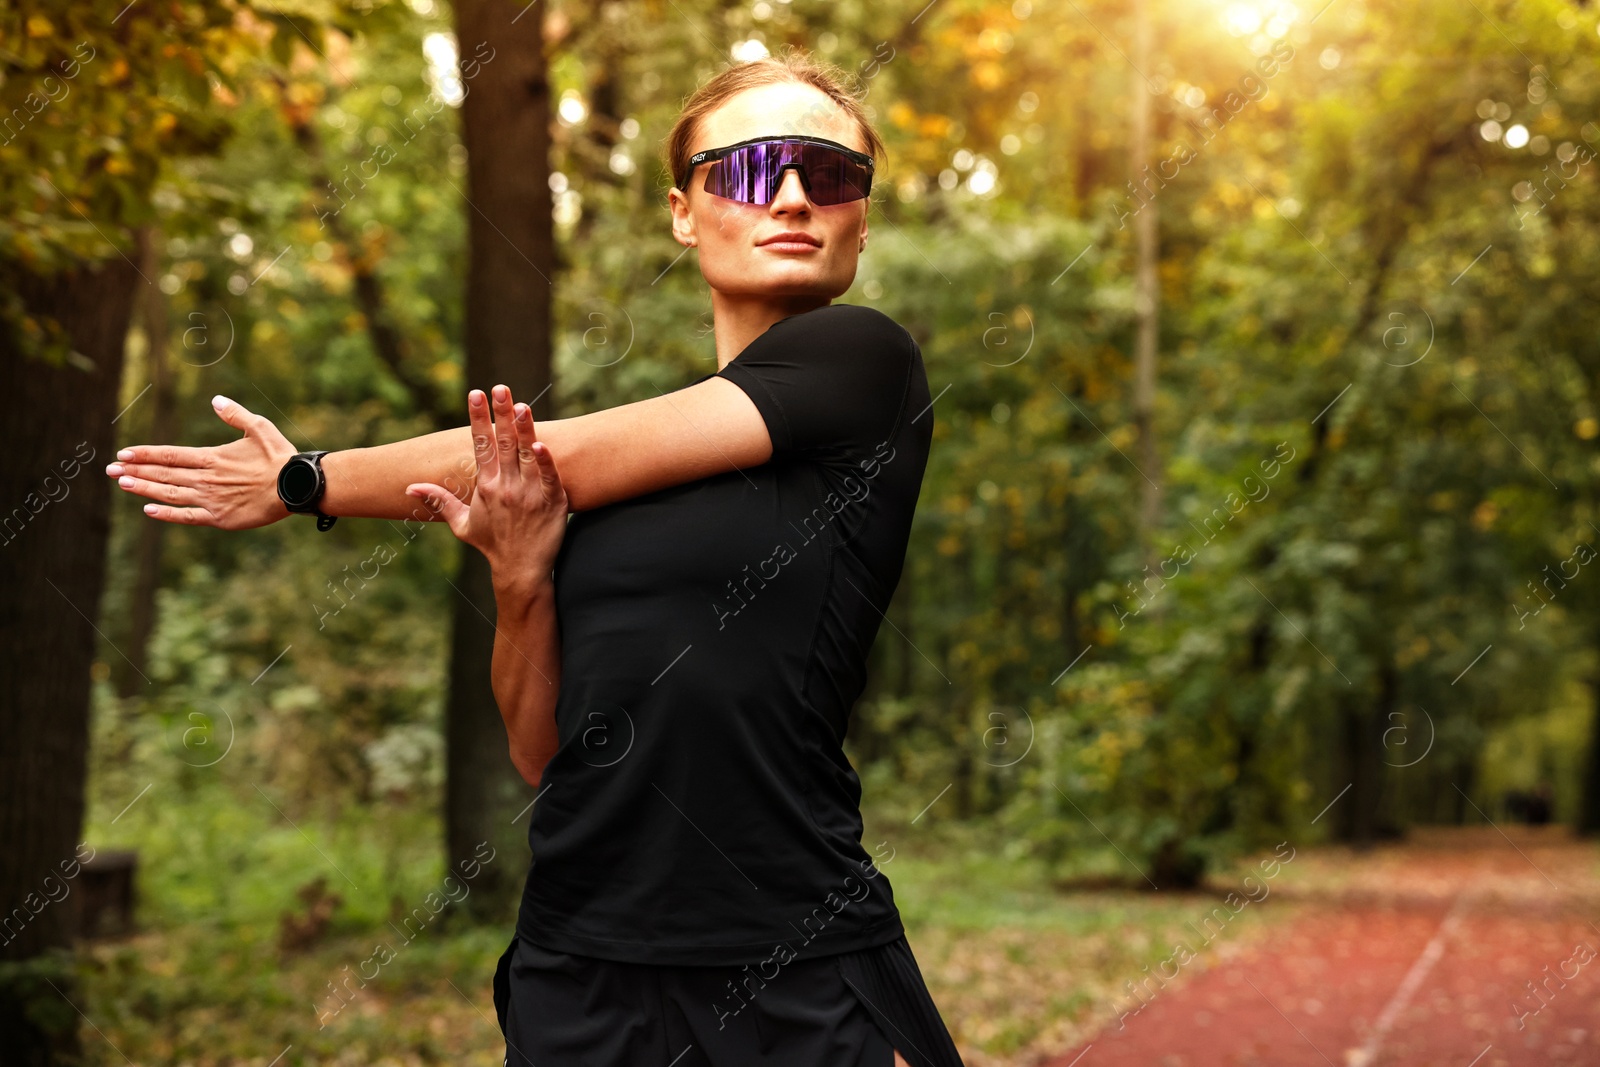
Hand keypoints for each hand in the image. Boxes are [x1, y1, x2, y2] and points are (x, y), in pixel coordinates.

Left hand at [105, 395, 295, 528]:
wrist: (296, 487)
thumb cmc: (280, 457)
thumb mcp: (260, 428)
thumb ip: (235, 415)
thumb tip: (216, 400)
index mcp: (212, 457)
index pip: (170, 454)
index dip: (145, 453)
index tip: (124, 453)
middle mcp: (206, 478)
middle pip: (163, 473)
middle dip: (135, 470)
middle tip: (110, 470)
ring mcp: (211, 500)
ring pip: (169, 493)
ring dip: (144, 488)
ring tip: (122, 483)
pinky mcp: (220, 518)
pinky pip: (187, 516)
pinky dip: (167, 514)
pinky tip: (149, 510)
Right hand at [406, 385, 567, 590]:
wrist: (520, 570)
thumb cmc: (491, 544)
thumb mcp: (461, 523)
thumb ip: (439, 500)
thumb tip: (411, 487)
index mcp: (485, 486)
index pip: (480, 445)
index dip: (477, 418)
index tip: (475, 393)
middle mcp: (505, 487)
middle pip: (504, 443)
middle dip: (501, 414)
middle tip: (499, 387)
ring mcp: (529, 494)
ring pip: (526, 456)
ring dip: (524, 430)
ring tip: (521, 406)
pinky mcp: (552, 502)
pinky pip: (549, 478)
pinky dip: (546, 462)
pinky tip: (542, 444)